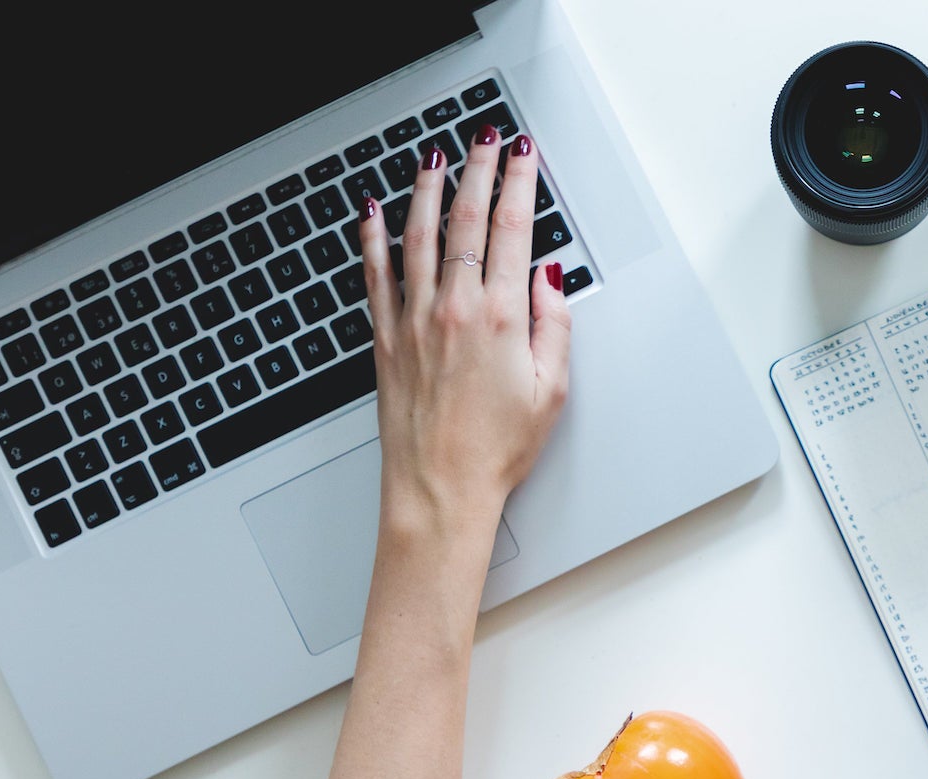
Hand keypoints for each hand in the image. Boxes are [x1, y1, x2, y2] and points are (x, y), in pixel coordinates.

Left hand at [358, 126, 570, 541]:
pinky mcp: (385, 338)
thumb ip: (555, 325)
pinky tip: (373, 210)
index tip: (524, 155)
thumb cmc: (496, 451)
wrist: (440, 489)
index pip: (514, 229)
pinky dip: (372, 236)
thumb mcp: (552, 390)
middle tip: (485, 141)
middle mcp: (454, 309)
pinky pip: (375, 272)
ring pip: (417, 234)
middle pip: (466, 219)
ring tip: (435, 158)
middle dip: (478, 170)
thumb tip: (549, 279)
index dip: (520, 183)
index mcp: (502, 318)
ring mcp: (413, 320)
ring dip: (427, 189)